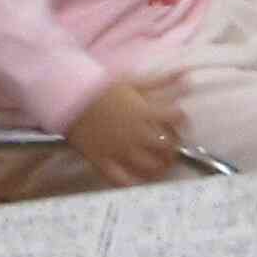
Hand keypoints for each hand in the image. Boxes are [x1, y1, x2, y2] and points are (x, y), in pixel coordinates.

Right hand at [64, 74, 190, 188]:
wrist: (69, 98)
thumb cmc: (102, 87)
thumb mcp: (134, 81)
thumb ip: (162, 80)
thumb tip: (187, 74)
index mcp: (145, 113)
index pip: (177, 118)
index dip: (182, 119)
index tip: (179, 120)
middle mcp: (136, 135)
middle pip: (168, 146)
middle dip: (174, 144)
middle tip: (171, 142)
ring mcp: (120, 151)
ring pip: (151, 166)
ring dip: (161, 165)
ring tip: (162, 162)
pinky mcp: (104, 162)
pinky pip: (122, 180)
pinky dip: (134, 183)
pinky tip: (140, 180)